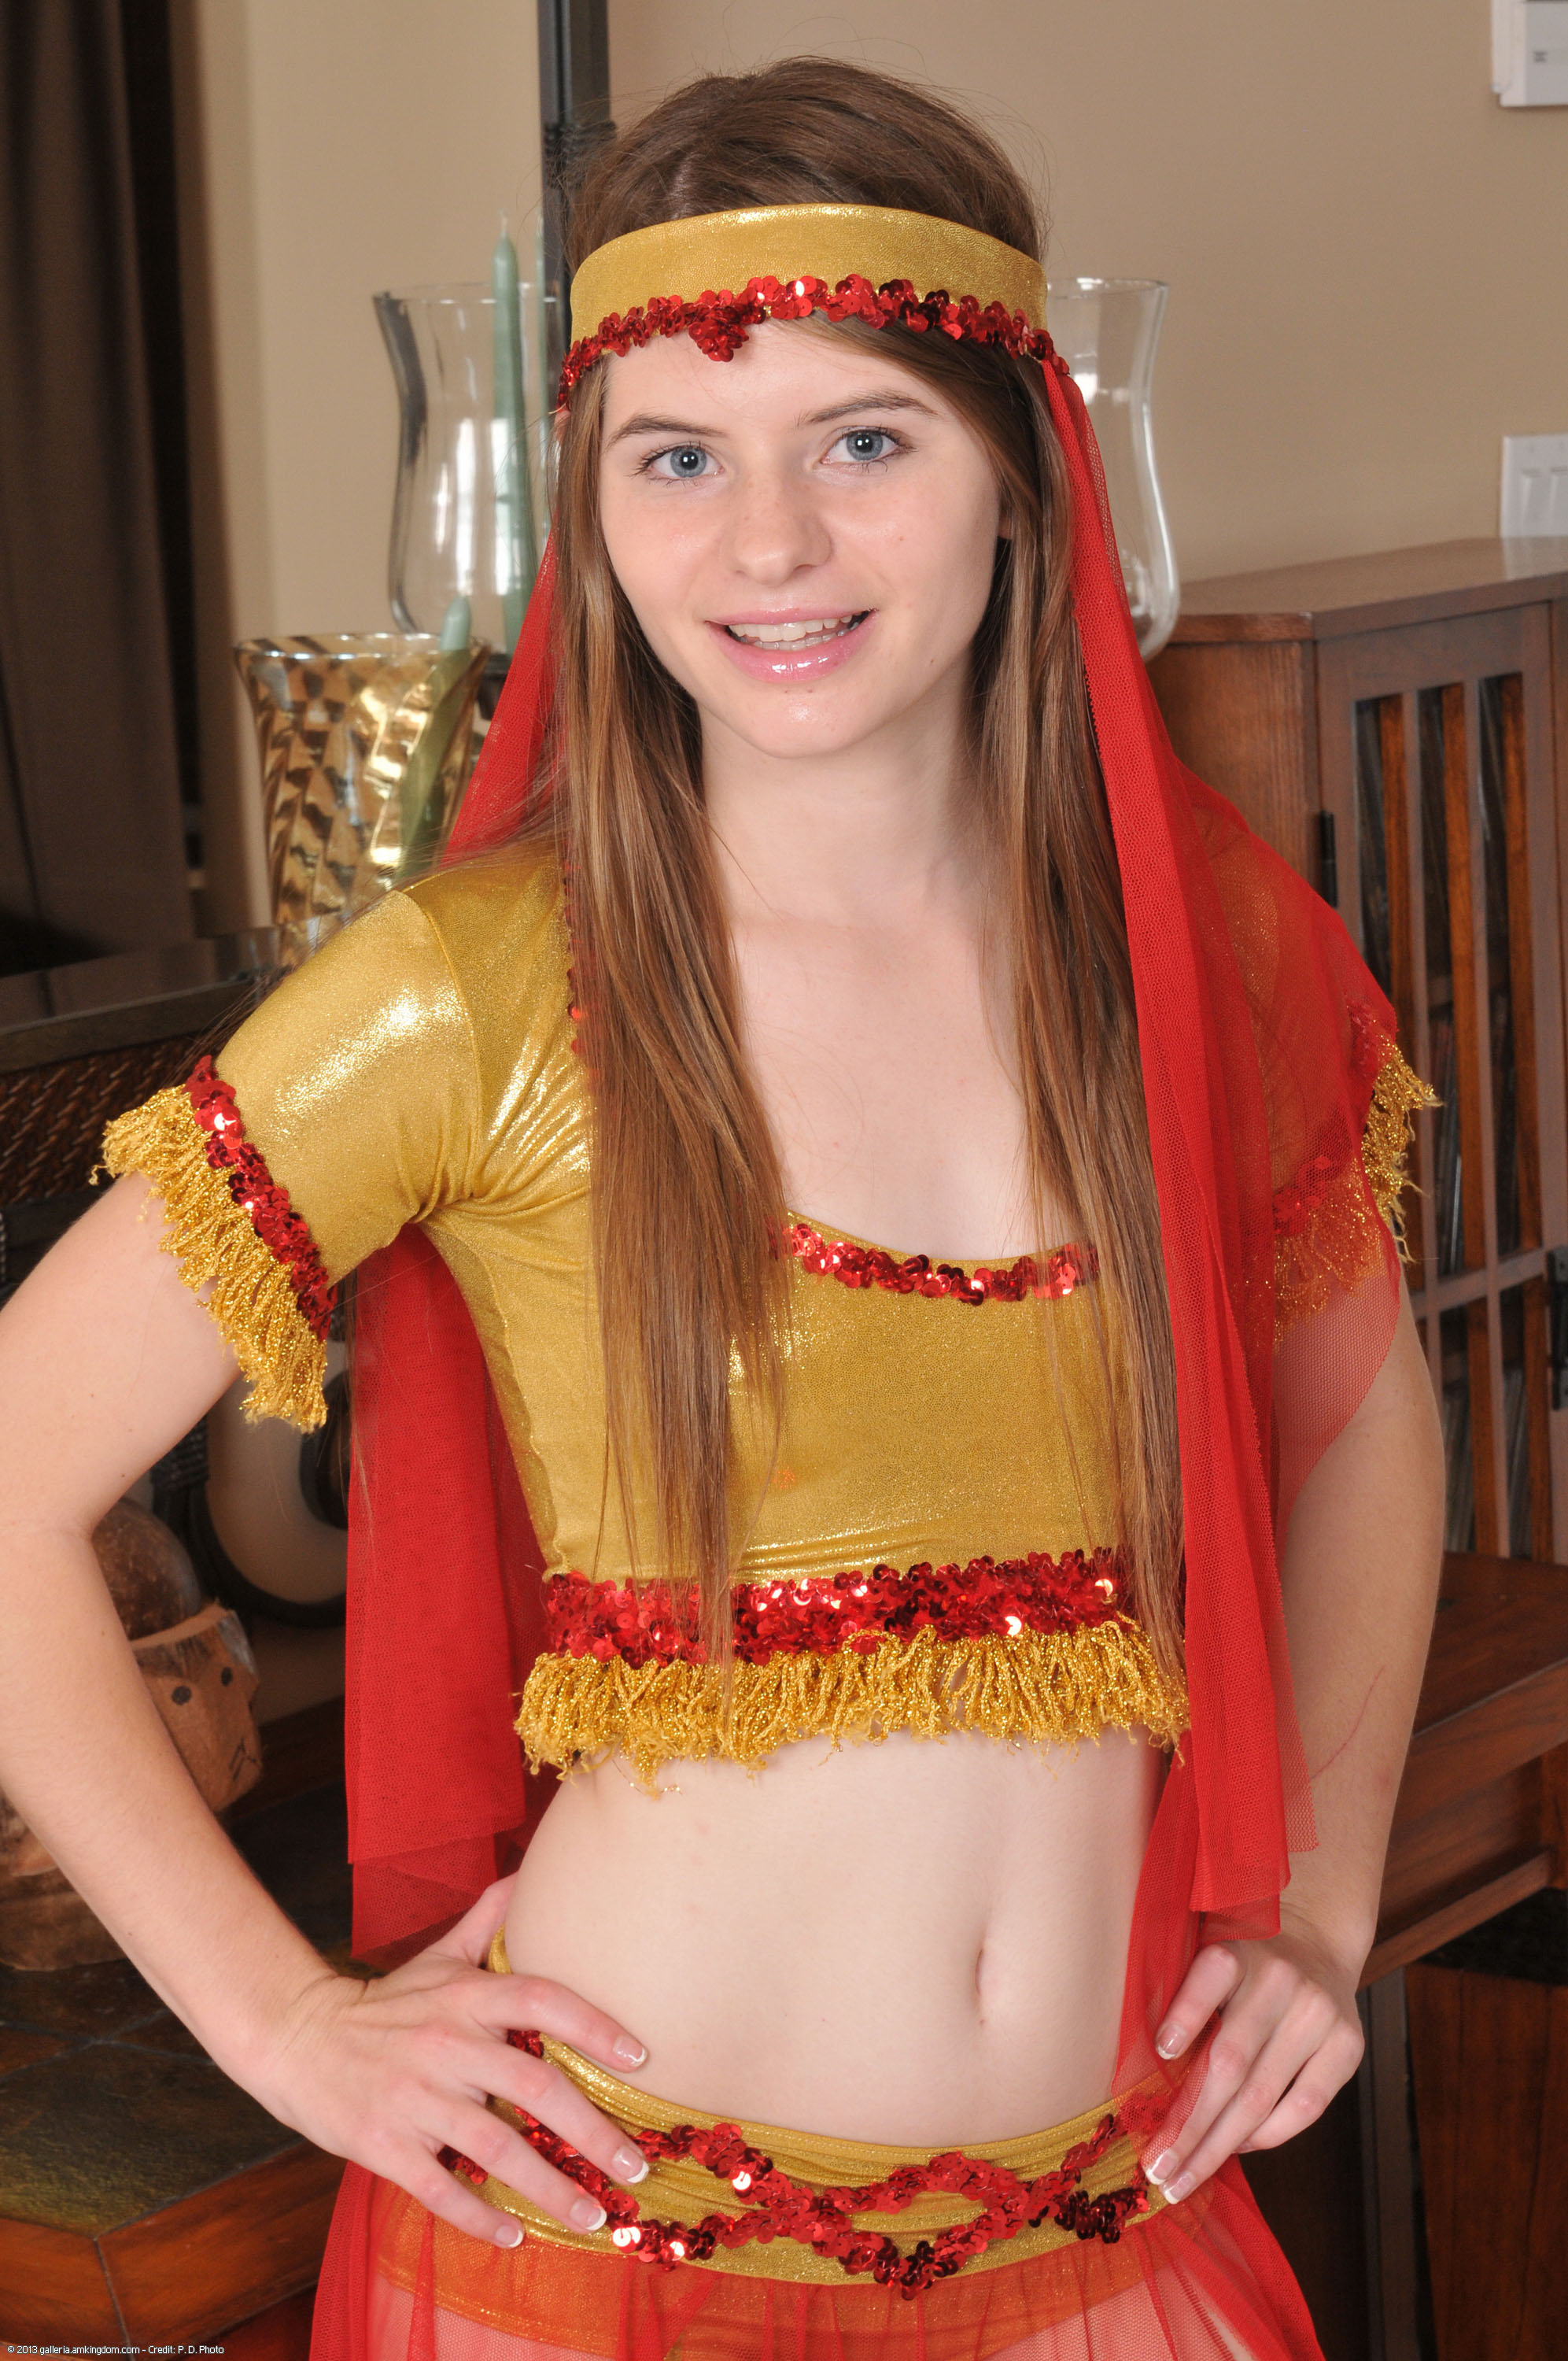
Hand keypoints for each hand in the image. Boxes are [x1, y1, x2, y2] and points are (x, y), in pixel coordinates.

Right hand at [254, 1876, 652, 2247]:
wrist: (296, 2038)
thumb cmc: (384, 2003)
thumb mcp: (438, 1955)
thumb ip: (489, 1919)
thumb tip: (533, 1872)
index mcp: (465, 1998)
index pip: (542, 2001)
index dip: (594, 2025)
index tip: (641, 2056)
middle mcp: (447, 2045)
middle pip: (534, 2087)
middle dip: (593, 2132)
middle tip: (636, 2166)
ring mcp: (414, 2099)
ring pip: (495, 2148)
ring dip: (550, 2189)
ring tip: (594, 2218)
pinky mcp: (383, 2145)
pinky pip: (440, 2189)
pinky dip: (479, 2218)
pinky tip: (515, 2238)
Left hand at [1138, 1920, 1363, 2204]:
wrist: (1315, 1940)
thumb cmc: (1242, 1963)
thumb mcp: (1207, 1956)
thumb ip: (1184, 2001)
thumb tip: (1145, 2076)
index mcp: (1238, 1950)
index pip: (1210, 1980)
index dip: (1186, 2015)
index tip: (1162, 2051)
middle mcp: (1281, 1981)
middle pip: (1230, 2063)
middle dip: (1189, 2124)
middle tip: (1158, 2168)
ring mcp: (1318, 2014)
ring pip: (1262, 2096)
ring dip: (1219, 2145)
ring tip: (1185, 2178)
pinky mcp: (1348, 2044)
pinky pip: (1305, 2106)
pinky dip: (1267, 2135)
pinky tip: (1236, 2149)